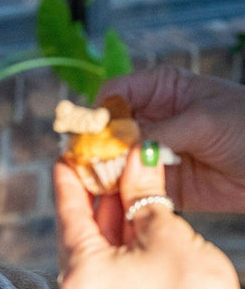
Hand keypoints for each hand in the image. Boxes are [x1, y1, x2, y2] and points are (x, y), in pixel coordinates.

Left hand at [55, 146, 244, 288]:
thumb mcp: (165, 230)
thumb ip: (140, 191)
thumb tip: (134, 157)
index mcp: (80, 276)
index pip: (68, 217)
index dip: (68, 183)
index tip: (64, 158)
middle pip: (76, 235)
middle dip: (91, 199)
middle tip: (97, 167)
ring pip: (89, 253)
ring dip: (104, 222)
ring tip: (117, 186)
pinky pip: (98, 274)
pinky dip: (110, 248)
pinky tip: (124, 220)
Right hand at [99, 65, 244, 211]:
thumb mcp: (203, 121)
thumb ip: (157, 131)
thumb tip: (115, 144)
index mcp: (160, 90)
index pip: (113, 96)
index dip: (98, 114)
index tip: (89, 135)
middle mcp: (150, 120)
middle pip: (106, 132)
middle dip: (94, 148)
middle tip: (86, 165)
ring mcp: (151, 153)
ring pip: (112, 162)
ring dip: (103, 174)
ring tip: (99, 184)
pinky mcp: (157, 183)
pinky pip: (128, 188)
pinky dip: (118, 194)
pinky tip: (113, 198)